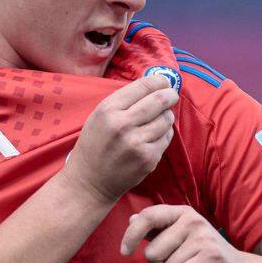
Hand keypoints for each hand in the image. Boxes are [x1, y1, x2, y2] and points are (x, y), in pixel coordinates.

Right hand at [60, 75, 177, 204]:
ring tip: (158, 120)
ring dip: (166, 116)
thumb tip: (153, 84)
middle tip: (172, 95)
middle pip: (160, 100)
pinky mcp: (147, 158)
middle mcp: (122, 124)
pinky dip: (163, 135)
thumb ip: (123, 100)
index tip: (164, 82)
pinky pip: (166, 138)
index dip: (159, 81)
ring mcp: (136, 142)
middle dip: (170, 95)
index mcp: (108, 109)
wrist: (89, 182)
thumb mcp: (99, 116)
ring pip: (166, 119)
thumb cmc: (94, 145)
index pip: (143, 86)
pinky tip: (152, 137)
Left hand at [120, 205, 246, 262]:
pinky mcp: (210, 257)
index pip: (147, 217)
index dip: (131, 235)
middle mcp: (192, 220)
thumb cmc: (201, 255)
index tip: (124, 251)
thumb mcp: (179, 238)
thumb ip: (156, 229)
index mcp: (181, 212)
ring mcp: (202, 238)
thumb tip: (132, 219)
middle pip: (152, 252)